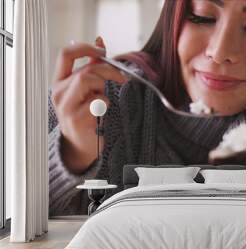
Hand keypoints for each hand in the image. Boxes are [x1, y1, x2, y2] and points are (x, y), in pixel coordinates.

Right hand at [51, 36, 127, 173]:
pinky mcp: (77, 119)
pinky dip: (105, 103)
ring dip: (104, 86)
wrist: (80, 144)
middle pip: (84, 69)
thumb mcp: (85, 89)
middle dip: (108, 71)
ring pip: (88, 81)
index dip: (85, 48)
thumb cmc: (84, 115)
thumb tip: (99, 43)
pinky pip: (97, 101)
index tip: (102, 51)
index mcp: (59, 82)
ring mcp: (66, 107)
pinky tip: (102, 111)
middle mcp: (58, 93)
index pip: (66, 54)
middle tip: (122, 78)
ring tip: (106, 96)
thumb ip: (92, 66)